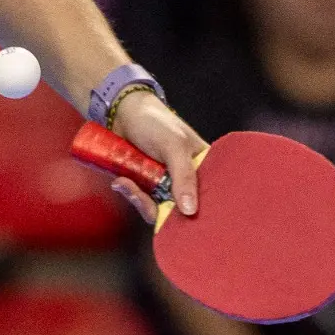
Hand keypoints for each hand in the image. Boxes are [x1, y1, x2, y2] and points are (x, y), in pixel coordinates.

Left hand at [108, 91, 207, 224]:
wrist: (122, 111)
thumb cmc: (155, 122)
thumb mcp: (174, 146)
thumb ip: (184, 177)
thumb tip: (190, 210)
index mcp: (204, 165)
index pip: (213, 194)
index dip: (205, 211)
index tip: (194, 223)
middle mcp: (187, 178)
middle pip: (185, 208)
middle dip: (167, 213)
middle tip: (151, 204)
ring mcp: (166, 183)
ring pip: (161, 208)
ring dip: (143, 201)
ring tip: (128, 185)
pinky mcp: (146, 186)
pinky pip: (143, 200)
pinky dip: (132, 194)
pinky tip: (121, 182)